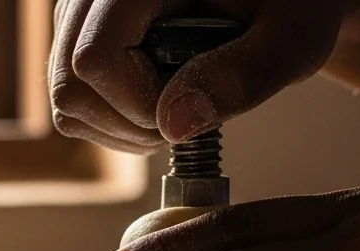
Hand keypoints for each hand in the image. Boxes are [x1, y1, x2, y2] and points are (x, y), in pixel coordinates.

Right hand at [49, 0, 347, 152]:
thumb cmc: (293, 6)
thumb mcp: (292, 38)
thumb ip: (244, 75)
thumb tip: (174, 123)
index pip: (96, 59)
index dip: (139, 104)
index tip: (195, 105)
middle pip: (69, 84)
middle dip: (129, 124)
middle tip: (190, 114)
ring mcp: (77, 13)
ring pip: (66, 100)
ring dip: (122, 129)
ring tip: (180, 107)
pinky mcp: (78, 36)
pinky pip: (72, 101)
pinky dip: (113, 123)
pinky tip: (160, 105)